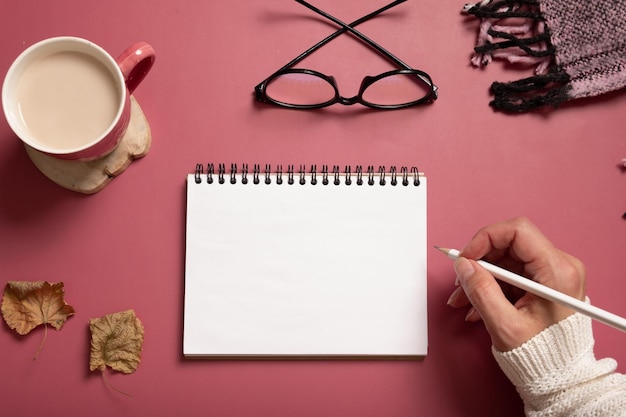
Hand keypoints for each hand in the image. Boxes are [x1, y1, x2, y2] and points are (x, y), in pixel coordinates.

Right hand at [446, 217, 585, 350]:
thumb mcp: (505, 325)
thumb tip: (464, 266)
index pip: (517, 231)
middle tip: (460, 280)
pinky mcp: (544, 283)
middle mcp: (560, 266)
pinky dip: (492, 286)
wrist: (562, 377)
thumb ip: (481, 291)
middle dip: (479, 262)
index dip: (485, 239)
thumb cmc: (544, 357)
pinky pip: (511, 274)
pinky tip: (477, 306)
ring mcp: (552, 274)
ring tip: (463, 300)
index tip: (466, 256)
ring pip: (506, 261)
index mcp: (558, 271)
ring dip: (481, 277)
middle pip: (509, 245)